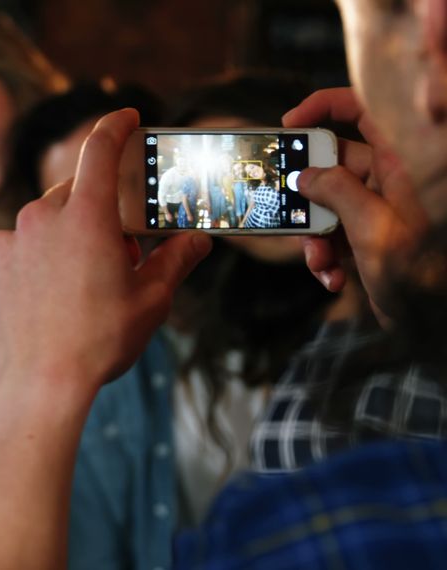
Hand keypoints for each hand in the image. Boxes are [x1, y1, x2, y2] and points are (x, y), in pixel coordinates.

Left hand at [0, 109, 211, 409]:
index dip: (114, 127)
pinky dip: (17, 275)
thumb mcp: (150, 301)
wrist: (38, 387)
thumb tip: (199, 240)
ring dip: (50, 250)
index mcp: (86, 217)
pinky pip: (2, 261)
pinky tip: (30, 308)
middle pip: (68, 201)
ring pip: (32, 233)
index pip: (100, 150)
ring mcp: (0, 244)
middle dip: (89, 221)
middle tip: (106, 261)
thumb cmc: (100, 343)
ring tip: (65, 297)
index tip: (124, 117)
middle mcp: (37, 219)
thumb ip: (175, 260)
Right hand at [283, 88, 428, 325]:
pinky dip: (325, 257)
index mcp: (402, 163)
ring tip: (321, 261)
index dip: (325, 107)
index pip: (365, 110)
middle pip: (332, 164)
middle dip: (306, 192)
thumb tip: (305, 176)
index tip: (288, 125)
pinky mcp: (369, 238)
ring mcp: (378, 210)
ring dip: (312, 235)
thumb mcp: (374, 229)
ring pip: (326, 205)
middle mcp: (390, 181)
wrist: (439, 327)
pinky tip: (334, 278)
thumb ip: (337, 193)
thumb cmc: (426, 275)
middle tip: (286, 209)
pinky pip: (333, 235)